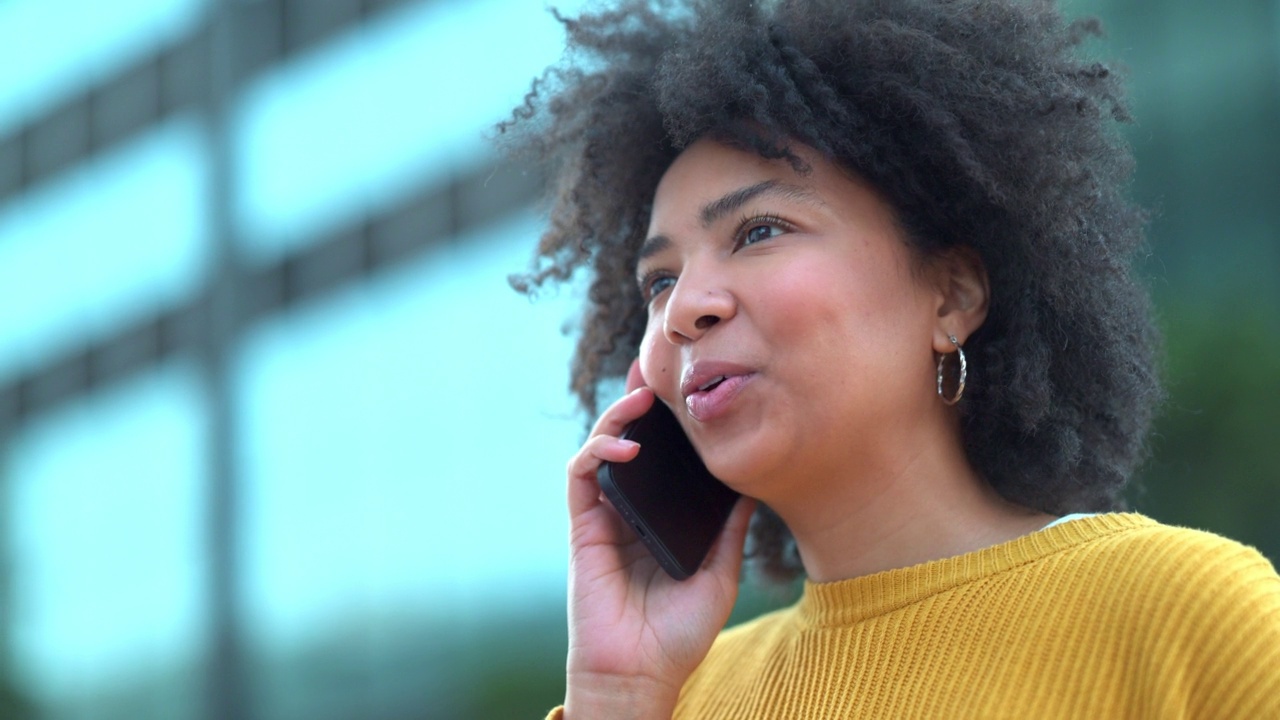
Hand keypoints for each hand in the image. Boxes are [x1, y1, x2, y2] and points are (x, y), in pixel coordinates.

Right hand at [562, 360, 755, 719]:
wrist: (643, 672)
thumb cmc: (680, 632)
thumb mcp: (720, 571)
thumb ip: (730, 527)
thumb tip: (754, 482)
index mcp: (660, 516)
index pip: (663, 458)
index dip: (669, 422)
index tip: (688, 388)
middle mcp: (630, 509)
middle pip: (629, 441)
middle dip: (637, 400)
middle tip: (654, 367)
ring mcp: (604, 516)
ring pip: (601, 447)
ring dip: (617, 417)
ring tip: (641, 398)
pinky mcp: (583, 527)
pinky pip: (581, 475)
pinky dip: (598, 451)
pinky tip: (626, 445)